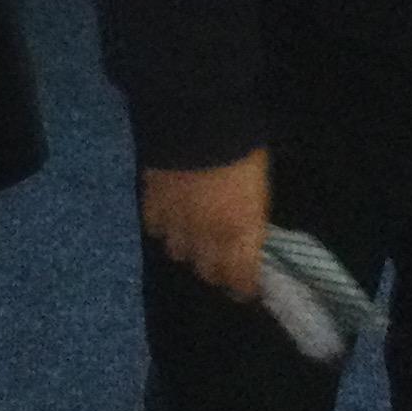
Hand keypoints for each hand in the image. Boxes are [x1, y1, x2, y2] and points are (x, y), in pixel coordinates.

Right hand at [141, 148, 271, 302]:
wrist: (199, 123)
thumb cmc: (242, 151)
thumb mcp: (259, 189)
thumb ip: (251, 218)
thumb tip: (248, 232)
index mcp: (241, 234)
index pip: (241, 280)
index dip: (243, 287)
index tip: (246, 286)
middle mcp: (207, 238)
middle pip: (208, 272)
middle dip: (217, 269)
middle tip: (221, 259)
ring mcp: (176, 224)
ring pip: (179, 254)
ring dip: (188, 247)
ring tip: (193, 235)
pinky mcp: (152, 206)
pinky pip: (155, 229)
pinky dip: (163, 226)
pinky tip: (169, 216)